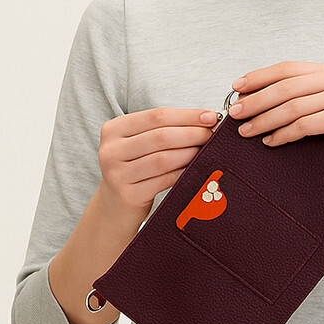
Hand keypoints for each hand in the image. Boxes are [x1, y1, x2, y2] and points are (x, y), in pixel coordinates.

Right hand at [98, 106, 218, 219]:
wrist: (115, 208)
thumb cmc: (134, 171)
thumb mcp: (138, 145)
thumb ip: (162, 130)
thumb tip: (205, 120)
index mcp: (113, 129)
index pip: (156, 116)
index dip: (186, 116)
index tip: (210, 117)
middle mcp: (111, 150)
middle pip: (161, 136)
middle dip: (192, 134)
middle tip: (212, 135)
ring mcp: (117, 174)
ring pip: (163, 159)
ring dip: (190, 154)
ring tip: (207, 151)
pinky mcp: (129, 195)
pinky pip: (164, 180)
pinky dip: (184, 173)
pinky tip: (196, 169)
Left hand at [229, 61, 323, 176]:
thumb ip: (309, 97)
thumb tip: (263, 99)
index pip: (289, 68)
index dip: (259, 76)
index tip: (236, 87)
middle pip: (286, 86)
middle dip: (256, 100)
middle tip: (235, 114)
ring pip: (292, 106)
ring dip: (264, 120)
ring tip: (246, 132)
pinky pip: (304, 125)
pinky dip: (283, 134)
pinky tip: (270, 142)